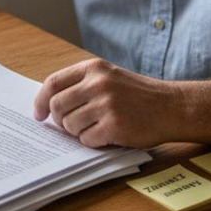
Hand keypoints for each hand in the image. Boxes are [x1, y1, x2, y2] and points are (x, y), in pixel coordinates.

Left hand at [33, 58, 180, 148]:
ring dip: (79, 132)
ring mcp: (106, 104)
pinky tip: (108, 135)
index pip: (53, 83)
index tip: (38, 114)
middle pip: (57, 106)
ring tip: (97, 127)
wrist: (172, 106)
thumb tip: (49, 104)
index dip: (41, 101)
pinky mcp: (114, 125)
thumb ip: (82, 85)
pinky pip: (87, 140)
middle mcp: (98, 83)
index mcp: (94, 68)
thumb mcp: (110, 77)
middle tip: (69, 126)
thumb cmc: (139, 95)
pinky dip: (93, 142)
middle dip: (60, 120)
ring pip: (70, 125)